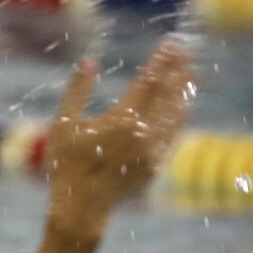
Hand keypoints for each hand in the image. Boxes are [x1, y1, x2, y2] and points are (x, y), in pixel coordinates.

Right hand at [43, 41, 193, 243]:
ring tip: (188, 74)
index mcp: (122, 120)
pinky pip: (172, 135)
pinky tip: (181, 107)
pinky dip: (178, 117)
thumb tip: (88, 61)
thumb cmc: (67, 165)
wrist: (81, 208)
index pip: (149, 82)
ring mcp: (152, 152)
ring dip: (182, 92)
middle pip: (168, 95)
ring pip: (175, 115)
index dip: (161, 61)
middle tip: (184, 52)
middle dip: (177, 71)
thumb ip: (77, 91)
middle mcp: (143, 134)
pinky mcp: (155, 166)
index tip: (170, 44)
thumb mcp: (63, 125)